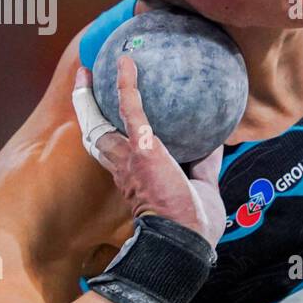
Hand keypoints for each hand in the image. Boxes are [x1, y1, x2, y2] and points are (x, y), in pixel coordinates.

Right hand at [71, 55, 226, 247]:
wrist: (185, 239)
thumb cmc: (193, 224)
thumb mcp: (201, 186)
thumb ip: (204, 163)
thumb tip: (215, 141)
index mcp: (136, 179)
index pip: (118, 153)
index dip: (112, 135)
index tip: (113, 118)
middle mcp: (125, 167)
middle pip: (97, 134)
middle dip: (88, 109)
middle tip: (87, 84)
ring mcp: (128, 157)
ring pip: (99, 120)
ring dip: (93, 93)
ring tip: (94, 67)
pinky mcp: (140, 147)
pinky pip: (130, 107)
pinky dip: (127, 83)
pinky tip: (127, 62)